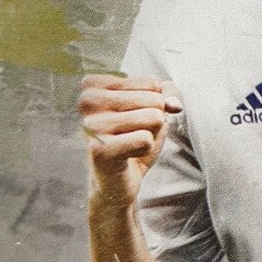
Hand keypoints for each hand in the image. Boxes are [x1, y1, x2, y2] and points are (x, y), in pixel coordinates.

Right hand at [78, 74, 181, 208]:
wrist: (117, 179)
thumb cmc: (133, 137)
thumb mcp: (154, 108)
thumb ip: (168, 94)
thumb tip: (174, 104)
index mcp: (95, 85)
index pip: (152, 83)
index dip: (154, 103)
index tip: (133, 117)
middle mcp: (87, 100)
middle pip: (154, 100)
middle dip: (154, 120)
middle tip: (132, 134)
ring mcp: (91, 125)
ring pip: (153, 118)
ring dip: (150, 135)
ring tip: (130, 143)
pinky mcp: (99, 149)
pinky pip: (146, 139)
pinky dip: (145, 149)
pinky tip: (127, 155)